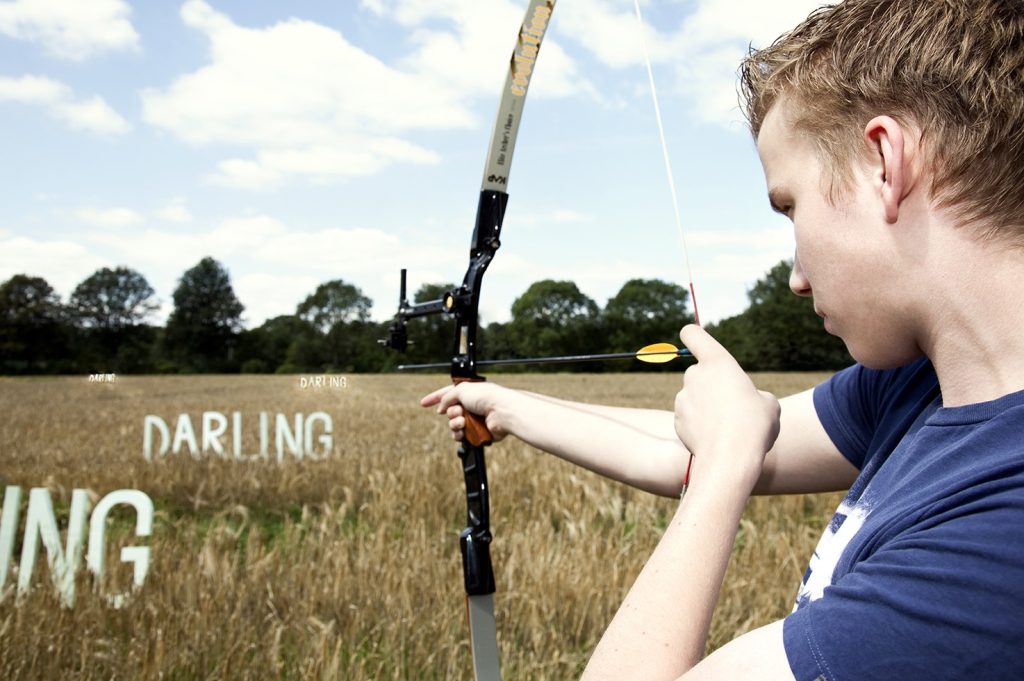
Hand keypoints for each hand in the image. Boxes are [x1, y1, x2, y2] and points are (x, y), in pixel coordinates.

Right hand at [421, 381, 508, 442]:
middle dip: (451, 413)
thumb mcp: (461, 389)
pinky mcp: (477, 432)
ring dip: (455, 424)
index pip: (448, 393)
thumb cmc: (487, 397)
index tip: (424, 403)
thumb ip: (447, 397)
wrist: (501, 412)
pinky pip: (461, 436)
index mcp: (469, 392)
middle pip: (450, 411)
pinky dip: (460, 434)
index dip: (435, 397)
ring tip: (463, 422)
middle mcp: (471, 405)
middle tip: (460, 412)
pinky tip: (464, 431)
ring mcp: (475, 419)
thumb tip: (441, 407)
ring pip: (454, 425)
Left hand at [674, 325, 779, 485]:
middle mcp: (695, 376)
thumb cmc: (754, 426)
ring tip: (729, 427)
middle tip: (734, 406)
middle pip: (700, 373)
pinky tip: (716, 439)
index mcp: (717, 363)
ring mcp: (682, 398)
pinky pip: (689, 418)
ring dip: (707, 407)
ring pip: (695, 397)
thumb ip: (754, 395)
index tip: (694, 339)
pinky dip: (699, 425)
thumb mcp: (769, 404)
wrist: (730, 458)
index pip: (693, 335)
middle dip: (713, 385)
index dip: (693, 335)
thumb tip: (750, 403)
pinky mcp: (677, 420)